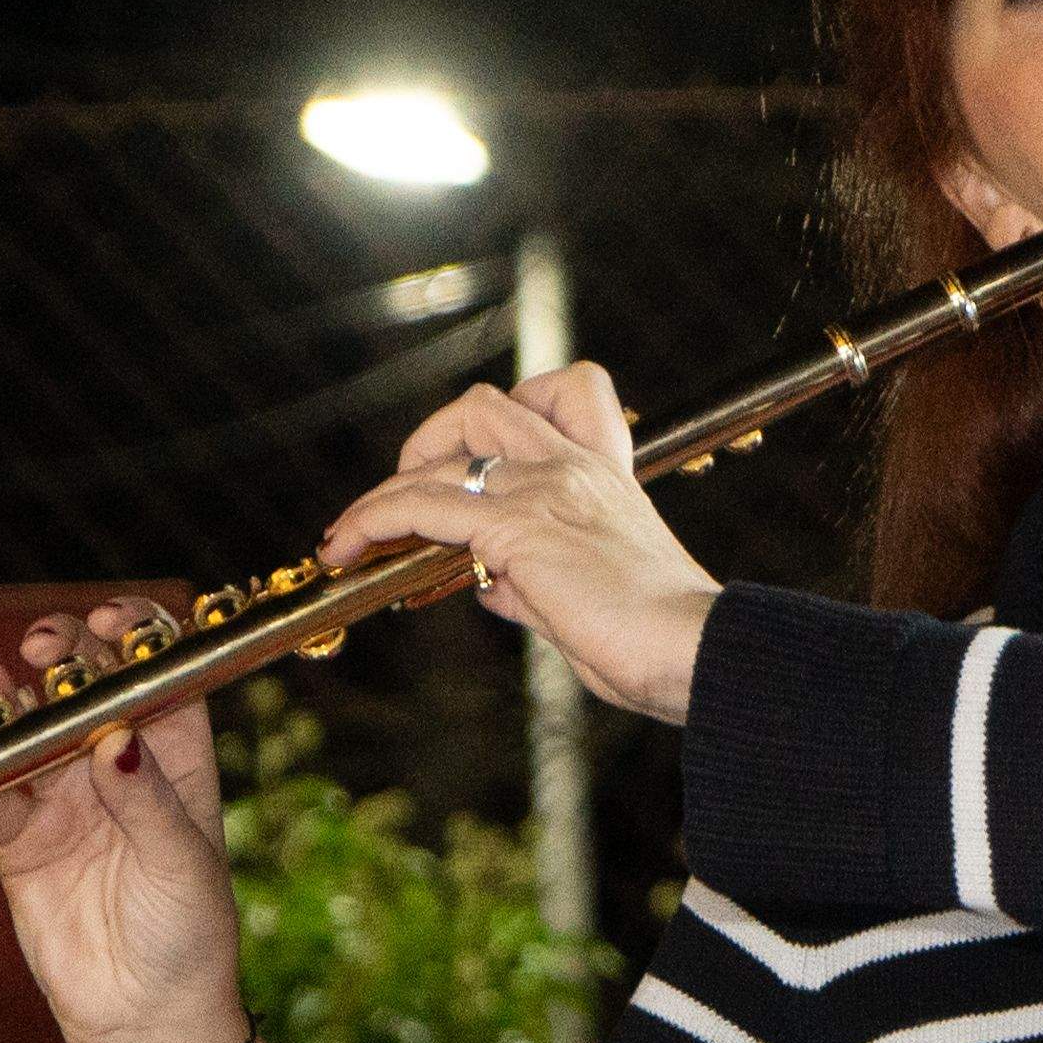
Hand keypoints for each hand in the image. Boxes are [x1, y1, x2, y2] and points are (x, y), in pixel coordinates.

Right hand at [0, 603, 283, 1042]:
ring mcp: (62, 798)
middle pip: (82, 689)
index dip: (135, 639)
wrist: (142, 1015)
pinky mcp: (16, 838)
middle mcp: (116, 766)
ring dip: (3, 703)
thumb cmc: (189, 935)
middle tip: (45, 648)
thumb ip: (149, 802)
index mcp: (175, 758)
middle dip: (62, 658)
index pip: (155, 676)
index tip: (111, 622)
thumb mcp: (182, 864)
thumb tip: (118, 739)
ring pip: (25, 731)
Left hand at [320, 365, 722, 723]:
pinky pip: (421, 506)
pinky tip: (347, 546)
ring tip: (349, 535)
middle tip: (405, 496)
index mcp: (606, 476)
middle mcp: (574, 468)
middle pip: (484, 408)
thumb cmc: (664, 639)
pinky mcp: (515, 528)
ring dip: (383, 492)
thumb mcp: (594, 599)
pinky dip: (372, 519)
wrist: (695, 648)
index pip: (566, 393)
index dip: (511, 411)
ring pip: (439, 457)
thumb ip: (536, 583)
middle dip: (429, 442)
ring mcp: (544, 491)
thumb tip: (490, 586)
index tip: (475, 459)